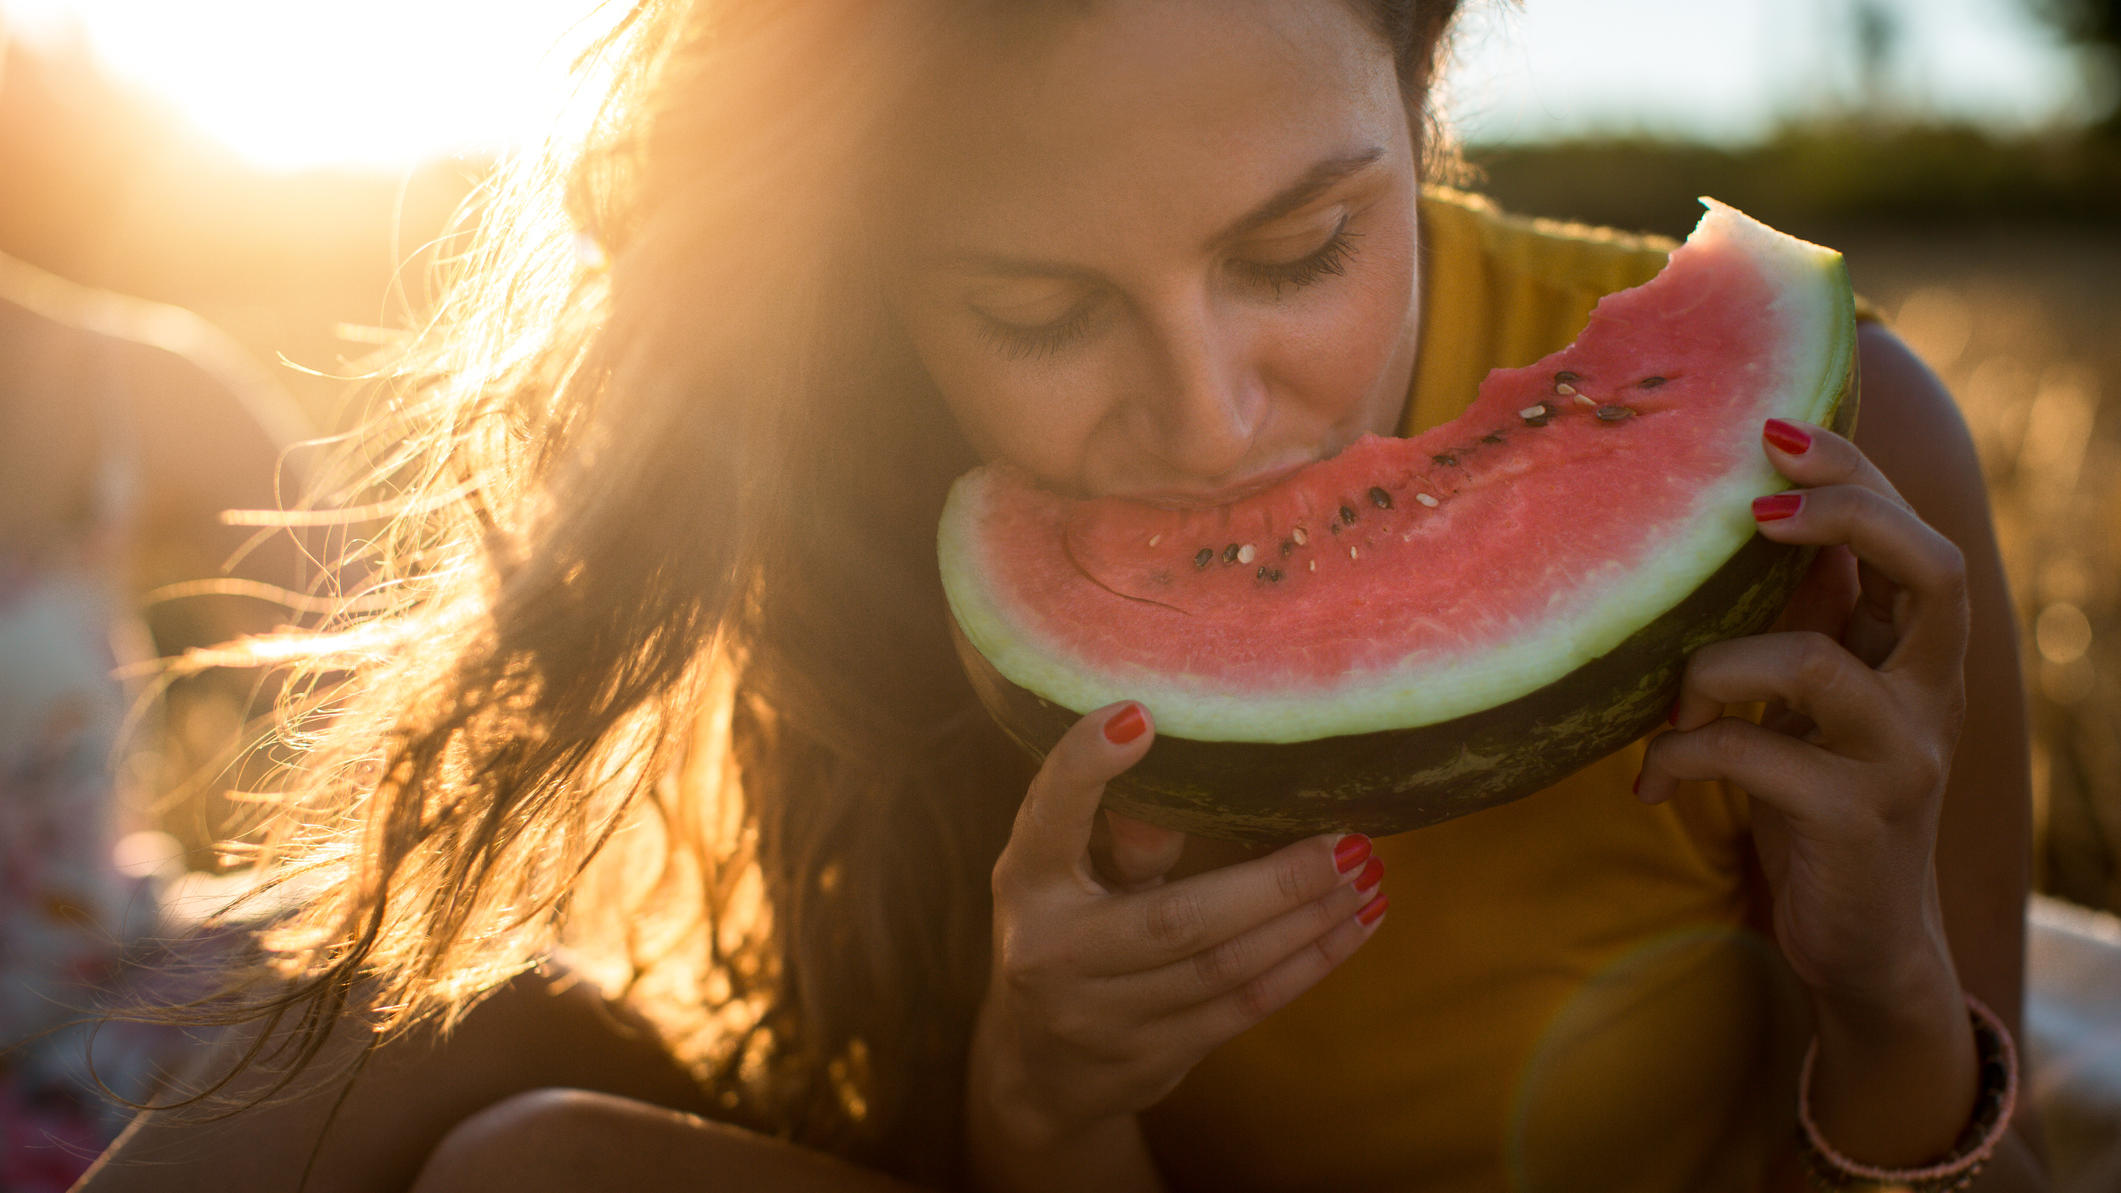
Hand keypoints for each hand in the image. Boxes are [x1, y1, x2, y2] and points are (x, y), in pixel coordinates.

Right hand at [969, 702, 1387, 1153]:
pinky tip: (1355, 925)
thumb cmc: (1064, 935)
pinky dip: (1309, 964)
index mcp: (1027, 883)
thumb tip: (1171, 751)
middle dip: (1276, 882)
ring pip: (1225, 968)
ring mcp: (1102, 1017)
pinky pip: (1244, 1007)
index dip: (1085, 767)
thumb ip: (1120, 833)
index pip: (1049, 817)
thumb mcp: (1064, 877)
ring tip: (1366, 876)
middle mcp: (1054, 952)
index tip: (1140, 718)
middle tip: (1348, 841)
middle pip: (1176, 919)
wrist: (1040, 1073)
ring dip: (1308, 921)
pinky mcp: (1152, 1060)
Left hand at [1636, 418, 1969, 1007]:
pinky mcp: (1858, 820)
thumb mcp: (1806, 705)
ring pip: (1814, 664)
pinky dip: (1680, 757)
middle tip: (1755, 512)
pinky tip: (1651, 783)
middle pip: (1932, 570)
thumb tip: (1739, 520)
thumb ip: (1799, 623)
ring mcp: (1902, 757)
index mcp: (1913, 655)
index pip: (1913, 536)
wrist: (1859, 941)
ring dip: (1714, 670)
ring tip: (1670, 708)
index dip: (1854, 477)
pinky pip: (1752, 756)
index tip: (1774, 430)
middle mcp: (1928, 695)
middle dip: (1847, 516)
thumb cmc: (1813, 802)